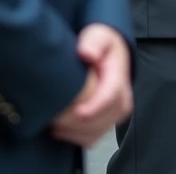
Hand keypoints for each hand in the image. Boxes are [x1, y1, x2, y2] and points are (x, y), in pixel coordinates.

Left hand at [51, 24, 132, 147]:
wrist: (109, 54)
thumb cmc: (101, 45)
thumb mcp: (98, 35)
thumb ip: (94, 42)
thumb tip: (87, 53)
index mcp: (119, 76)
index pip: (111, 96)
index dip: (95, 107)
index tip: (77, 112)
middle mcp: (122, 98)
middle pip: (103, 119)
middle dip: (78, 123)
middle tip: (53, 118)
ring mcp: (115, 113)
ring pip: (97, 132)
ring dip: (74, 132)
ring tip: (53, 123)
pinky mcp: (107, 122)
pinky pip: (92, 138)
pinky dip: (75, 138)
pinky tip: (60, 129)